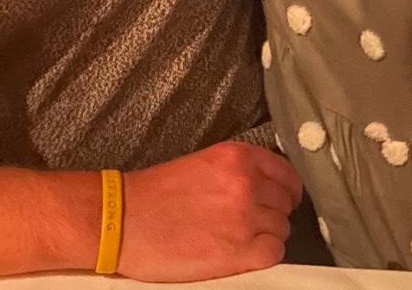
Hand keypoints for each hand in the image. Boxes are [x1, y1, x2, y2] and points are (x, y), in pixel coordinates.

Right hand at [117, 142, 302, 281]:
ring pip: (282, 228)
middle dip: (273, 213)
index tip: (280, 199)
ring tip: (242, 239)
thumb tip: (264, 186)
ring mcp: (245, 217)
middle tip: (253, 223)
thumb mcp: (204, 165)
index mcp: (237, 156)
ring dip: (267, 235)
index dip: (286, 189)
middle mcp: (246, 182)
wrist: (125, 220)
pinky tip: (245, 254)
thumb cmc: (156, 194)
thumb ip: (237, 171)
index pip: (286, 173)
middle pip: (284, 202)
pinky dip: (265, 255)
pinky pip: (274, 253)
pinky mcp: (238, 251)